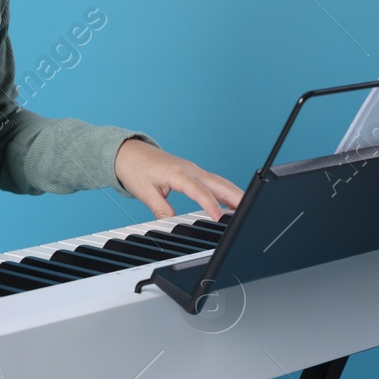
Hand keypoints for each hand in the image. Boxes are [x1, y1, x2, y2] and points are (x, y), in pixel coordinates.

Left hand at [114, 137, 243, 220]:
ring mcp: (194, 169)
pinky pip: (215, 181)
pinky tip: (232, 201)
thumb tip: (172, 226)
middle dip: (236, 197)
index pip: (200, 191)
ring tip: (248, 208)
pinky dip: (226, 190)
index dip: (211, 205)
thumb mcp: (145, 193)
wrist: (129, 152)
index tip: (219, 218)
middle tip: (249, 211)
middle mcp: (191, 169)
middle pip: (219, 184)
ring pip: (220, 182)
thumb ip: (161, 211)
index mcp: (178, 173)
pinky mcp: (194, 172)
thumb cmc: (136, 169)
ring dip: (234, 194)